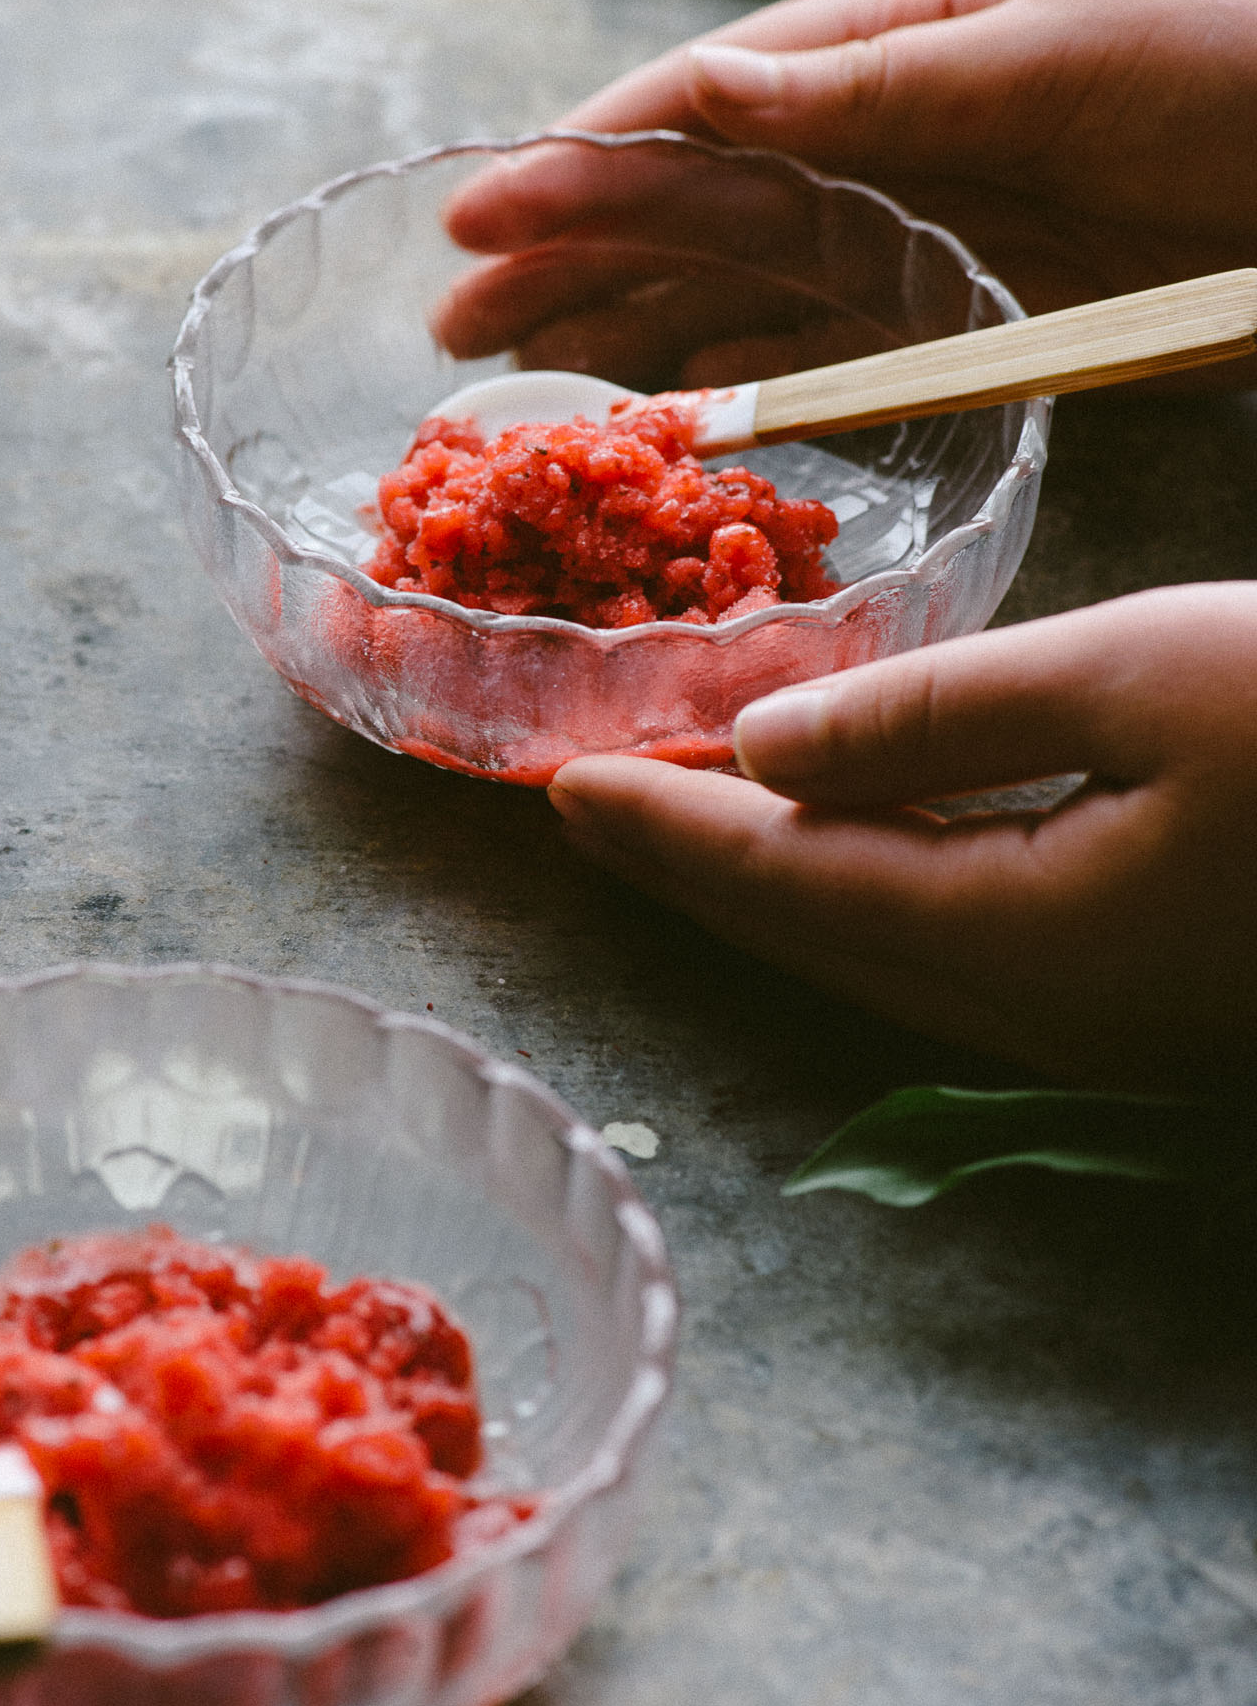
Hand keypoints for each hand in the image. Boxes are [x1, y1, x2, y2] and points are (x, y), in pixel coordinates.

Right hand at [440, 0, 1256, 384]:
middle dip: (574, 261)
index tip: (486, 209)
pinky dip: (747, 382)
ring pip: (744, 290)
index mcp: (903, 39)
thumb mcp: (1061, 37)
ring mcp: (926, 235)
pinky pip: (830, 355)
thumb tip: (705, 90)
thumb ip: (881, 79)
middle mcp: (893, 139)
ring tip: (525, 385)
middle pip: (702, 207)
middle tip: (455, 328)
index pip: (715, 100)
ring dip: (631, 333)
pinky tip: (669, 411)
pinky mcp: (970, 319)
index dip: (592, 157)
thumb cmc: (1244, 55)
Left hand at [548, 584, 1256, 1092]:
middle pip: (817, 938)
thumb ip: (936, 717)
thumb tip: (764, 751)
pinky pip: (952, 956)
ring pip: (882, 958)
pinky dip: (860, 897)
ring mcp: (1101, 1030)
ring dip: (766, 887)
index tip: (564, 782)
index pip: (792, 882)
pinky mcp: (1142, 1003)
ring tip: (671, 829)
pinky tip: (837, 850)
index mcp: (1024, 939)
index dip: (673, 828)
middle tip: (583, 811)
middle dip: (690, 869)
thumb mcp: (1137, 675)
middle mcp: (1045, 1017)